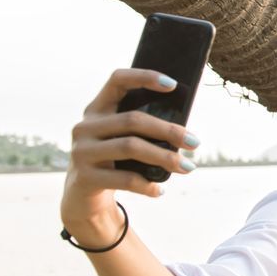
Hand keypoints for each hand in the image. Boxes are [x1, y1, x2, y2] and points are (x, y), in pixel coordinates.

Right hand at [59, 68, 200, 244]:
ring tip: (187, 167)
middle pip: (132, 119)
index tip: (173, 85)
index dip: (144, 77)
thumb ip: (142, 129)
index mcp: (97, 110)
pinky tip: (160, 190)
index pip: (117, 80)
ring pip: (130, 147)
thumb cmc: (114, 162)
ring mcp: (82, 152)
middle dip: (168, 131)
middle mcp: (85, 127)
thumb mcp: (122, 139)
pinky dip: (147, 185)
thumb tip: (184, 131)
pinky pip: (124, 179)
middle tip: (194, 143)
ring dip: (164, 157)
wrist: (84, 198)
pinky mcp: (85, 178)